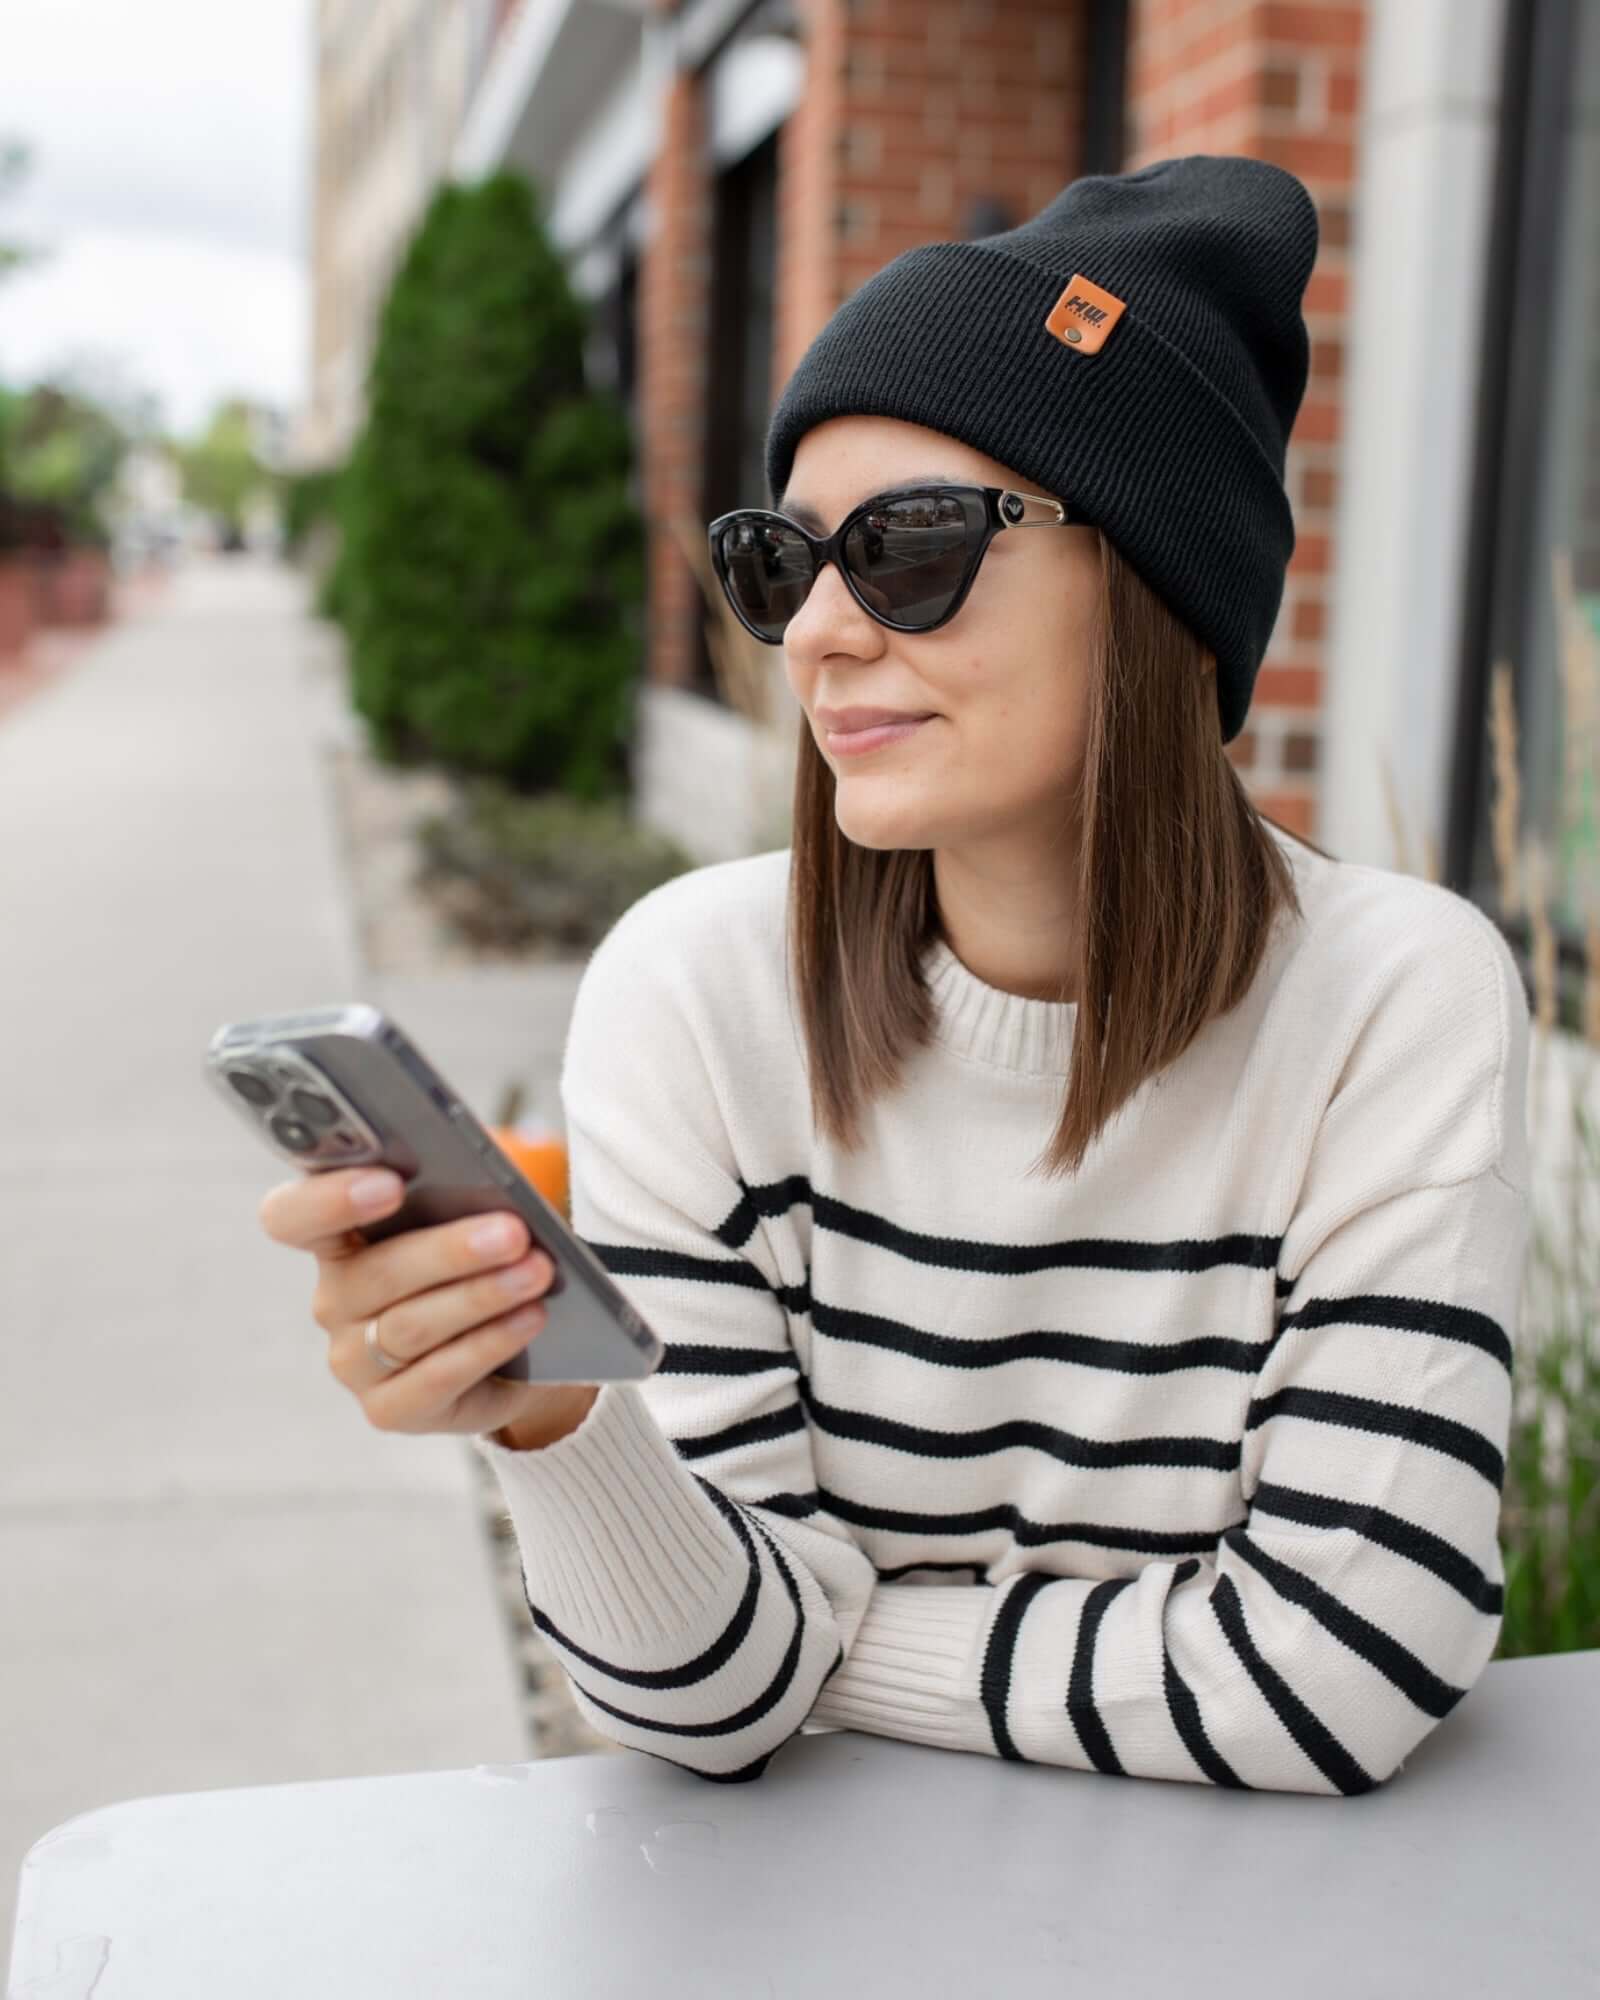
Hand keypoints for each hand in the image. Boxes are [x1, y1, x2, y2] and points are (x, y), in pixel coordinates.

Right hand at [258, 1167, 597, 1443]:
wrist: (515, 1349)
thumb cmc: (479, 1264)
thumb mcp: (466, 1222)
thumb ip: (458, 1201)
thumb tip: (492, 1197)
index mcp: (335, 1238)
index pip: (292, 1217)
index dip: (330, 1199)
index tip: (390, 1183)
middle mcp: (333, 1300)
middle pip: (376, 1274)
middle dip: (450, 1252)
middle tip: (512, 1232)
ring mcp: (353, 1361)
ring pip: (410, 1326)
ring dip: (481, 1296)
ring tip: (537, 1272)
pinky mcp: (388, 1409)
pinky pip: (436, 1377)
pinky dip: (489, 1343)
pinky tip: (529, 1318)